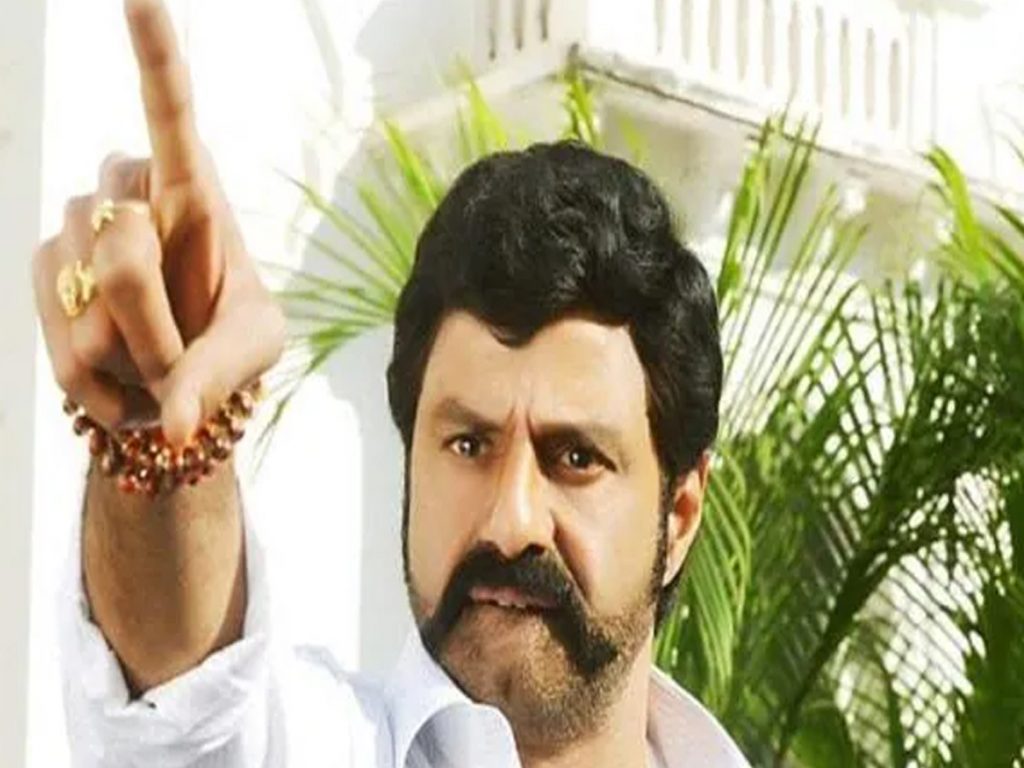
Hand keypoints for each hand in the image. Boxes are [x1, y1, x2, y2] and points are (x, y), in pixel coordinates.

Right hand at [32, 0, 284, 448]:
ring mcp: (78, 231)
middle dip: (157, 321)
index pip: (172, 117)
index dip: (154, 58)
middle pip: (125, 245)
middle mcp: (130, 197)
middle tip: (185, 354)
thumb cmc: (232, 347)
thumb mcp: (256, 352)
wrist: (177, 385)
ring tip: (154, 361)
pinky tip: (115, 382)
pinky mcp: (46, 271)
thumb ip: (218, 373)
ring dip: (128, 351)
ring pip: (86, 293)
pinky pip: (58, 332)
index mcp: (195, 195)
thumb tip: (173, 424)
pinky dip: (94, 377)